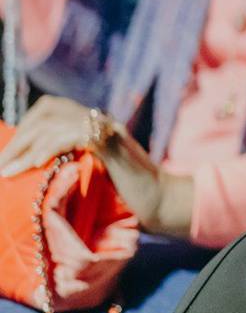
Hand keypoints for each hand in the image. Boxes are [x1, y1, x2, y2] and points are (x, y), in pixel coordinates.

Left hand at [0, 95, 193, 234]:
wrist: (162, 203)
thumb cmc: (129, 198)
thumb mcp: (93, 174)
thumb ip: (71, 163)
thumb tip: (34, 170)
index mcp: (96, 125)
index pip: (51, 108)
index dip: (25, 127)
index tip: (9, 157)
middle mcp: (102, 121)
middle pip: (49, 108)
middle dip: (20, 135)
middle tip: (3, 164)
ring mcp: (109, 129)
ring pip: (56, 120)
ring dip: (25, 145)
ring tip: (9, 171)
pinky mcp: (112, 144)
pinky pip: (74, 134)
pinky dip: (49, 147)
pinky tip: (36, 164)